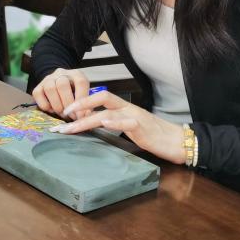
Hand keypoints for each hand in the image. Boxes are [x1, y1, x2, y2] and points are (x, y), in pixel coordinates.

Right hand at [32, 68, 89, 116]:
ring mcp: (48, 79)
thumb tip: (84, 117)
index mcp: (76, 74)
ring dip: (57, 105)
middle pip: (63, 85)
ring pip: (50, 89)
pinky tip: (52, 110)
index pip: (80, 82)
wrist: (58, 84)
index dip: (81, 99)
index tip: (81, 115)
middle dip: (67, 104)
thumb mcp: (83, 94)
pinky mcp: (38, 86)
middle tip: (71, 116)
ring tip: (62, 113)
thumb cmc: (74, 92)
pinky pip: (38, 94)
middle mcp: (61, 74)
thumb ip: (85, 104)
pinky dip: (45, 105)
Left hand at [52, 91, 186, 163]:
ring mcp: (135, 116)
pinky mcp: (142, 127)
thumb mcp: (128, 126)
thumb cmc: (151, 135)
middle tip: (63, 115)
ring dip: (87, 120)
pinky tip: (104, 123)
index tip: (65, 111)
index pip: (99, 98)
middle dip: (80, 105)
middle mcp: (127, 108)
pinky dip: (115, 122)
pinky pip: (127, 122)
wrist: (175, 141)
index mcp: (123, 107)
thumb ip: (113, 122)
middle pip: (101, 98)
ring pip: (108, 113)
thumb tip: (93, 124)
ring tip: (72, 127)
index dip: (82, 102)